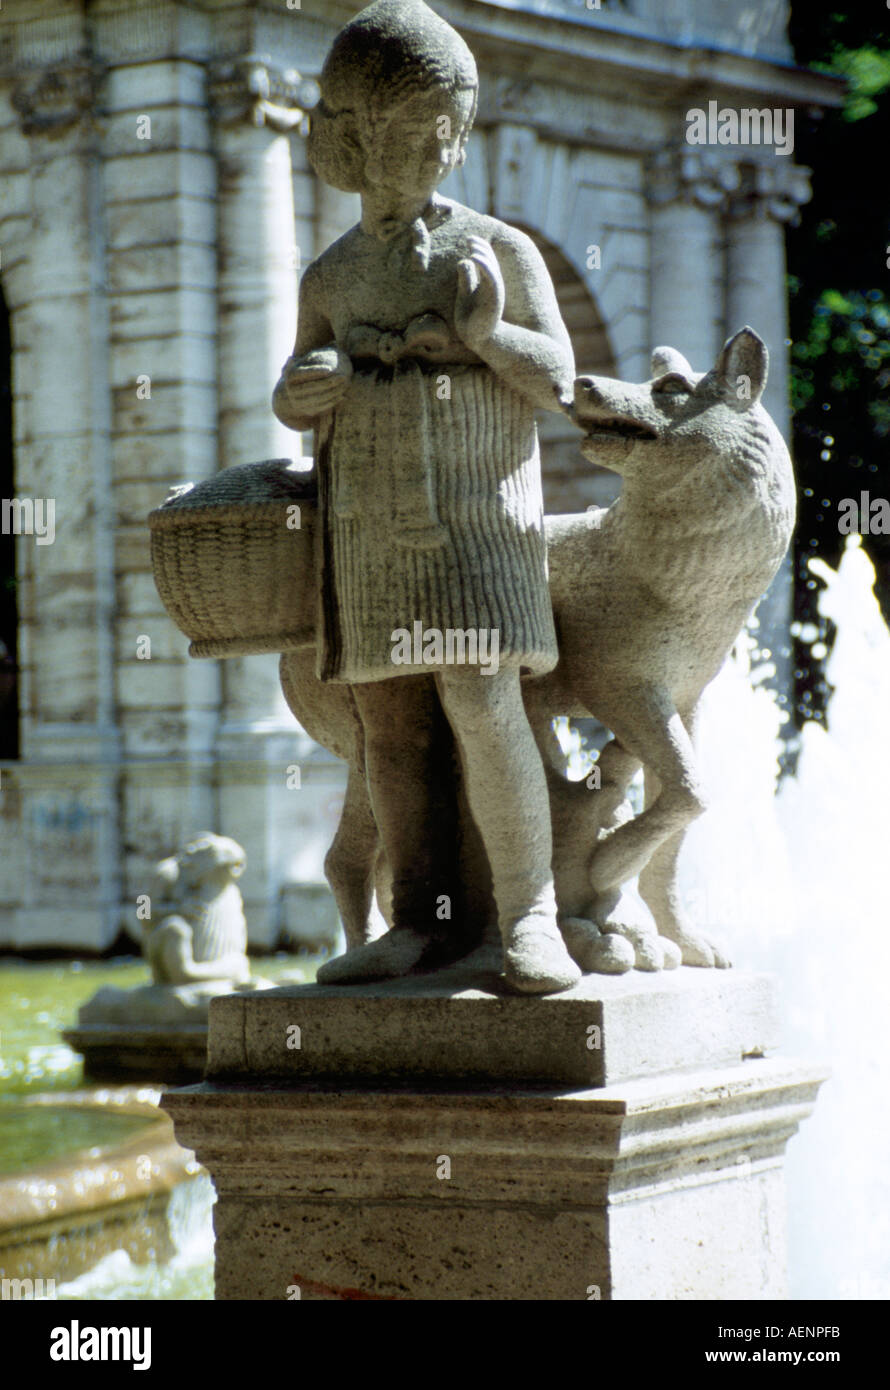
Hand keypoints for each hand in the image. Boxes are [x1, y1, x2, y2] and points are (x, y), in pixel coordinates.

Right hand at [274, 347, 352, 426]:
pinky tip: (343, 396)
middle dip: (329, 382)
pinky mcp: (308, 411)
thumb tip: (324, 346)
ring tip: (346, 385)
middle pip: (313, 387)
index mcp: (290, 377)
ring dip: (334, 392)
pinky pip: (322, 407)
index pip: (304, 374)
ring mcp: (299, 402)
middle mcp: (292, 391)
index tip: (330, 369)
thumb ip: (307, 357)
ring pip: (319, 398)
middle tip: (343, 377)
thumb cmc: (302, 375)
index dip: (316, 371)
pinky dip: (333, 401)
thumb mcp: (300, 364)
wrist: (291, 397)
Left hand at [454, 236, 504, 351]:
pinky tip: (474, 257)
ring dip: (482, 254)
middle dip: (481, 248)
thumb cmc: (472, 319)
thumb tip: (462, 261)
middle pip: (489, 261)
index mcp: (486, 283)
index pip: (485, 260)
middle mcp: (492, 285)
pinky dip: (483, 266)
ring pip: (491, 268)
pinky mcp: (494, 299)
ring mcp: (494, 291)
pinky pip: (491, 278)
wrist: (479, 339)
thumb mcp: (466, 294)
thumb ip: (465, 279)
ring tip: (472, 246)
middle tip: (470, 238)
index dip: (478, 248)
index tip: (469, 239)